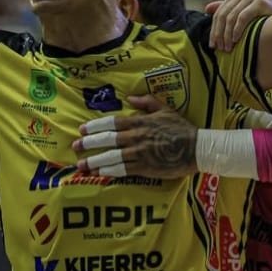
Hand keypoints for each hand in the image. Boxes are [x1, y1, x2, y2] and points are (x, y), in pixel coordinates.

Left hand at [73, 95, 197, 177]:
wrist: (196, 148)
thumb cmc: (181, 128)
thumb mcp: (165, 109)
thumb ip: (146, 102)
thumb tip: (129, 97)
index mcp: (140, 122)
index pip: (112, 123)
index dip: (95, 126)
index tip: (82, 129)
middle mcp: (136, 137)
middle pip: (107, 140)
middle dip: (89, 143)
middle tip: (75, 146)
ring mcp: (140, 153)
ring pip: (112, 157)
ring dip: (94, 161)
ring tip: (81, 164)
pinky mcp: (145, 167)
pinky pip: (123, 170)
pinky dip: (109, 171)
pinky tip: (99, 173)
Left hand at [205, 0, 271, 51]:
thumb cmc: (267, 20)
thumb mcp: (245, 14)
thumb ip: (228, 10)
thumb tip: (206, 8)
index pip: (218, 14)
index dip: (214, 30)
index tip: (212, 46)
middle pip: (222, 16)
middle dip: (219, 34)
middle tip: (219, 49)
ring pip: (230, 18)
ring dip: (227, 35)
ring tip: (228, 48)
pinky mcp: (260, 1)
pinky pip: (242, 17)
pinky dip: (237, 30)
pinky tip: (236, 40)